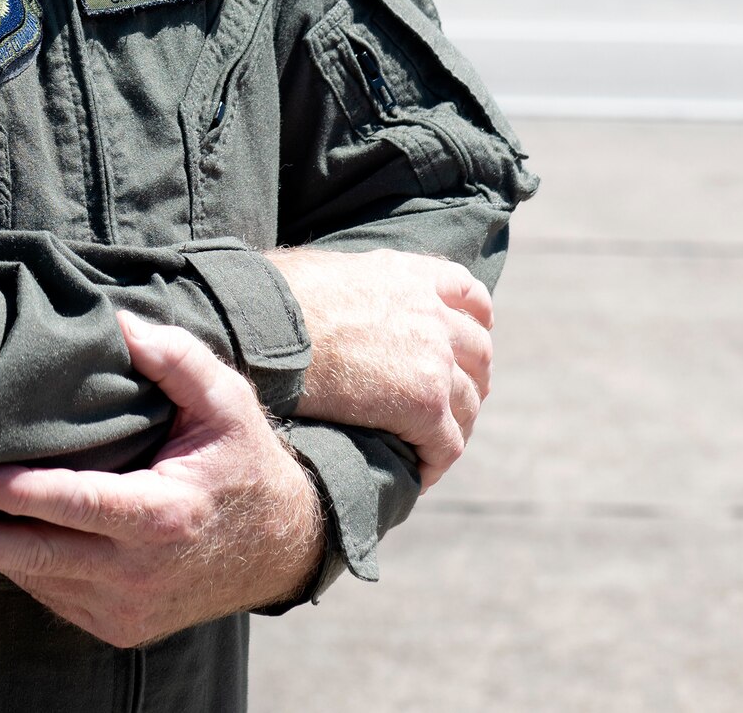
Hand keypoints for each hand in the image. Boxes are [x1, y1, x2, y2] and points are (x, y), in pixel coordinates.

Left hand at [0, 310, 322, 647]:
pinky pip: (57, 596)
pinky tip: (4, 541)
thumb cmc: (242, 459)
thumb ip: (174, 357)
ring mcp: (130, 609)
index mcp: (164, 516)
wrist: (281, 545)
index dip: (20, 496)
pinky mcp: (121, 628)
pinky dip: (28, 569)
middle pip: (41, 559)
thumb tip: (118, 321)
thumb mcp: (223, 398)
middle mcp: (142, 574)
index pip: (77, 507)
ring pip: (43, 581)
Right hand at [267, 246, 492, 486]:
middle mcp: (431, 312)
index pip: (467, 294)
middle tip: (451, 403)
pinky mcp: (424, 403)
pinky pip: (447, 444)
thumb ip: (358, 284)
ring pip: (467, 403)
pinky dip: (435, 462)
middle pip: (478, 351)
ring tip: (430, 447)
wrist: (265, 328)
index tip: (469, 340)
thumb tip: (338, 299)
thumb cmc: (274, 299)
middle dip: (472, 377)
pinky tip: (417, 473)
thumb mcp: (328, 270)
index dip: (475, 320)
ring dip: (454, 426)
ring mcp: (434, 358)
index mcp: (409, 275)